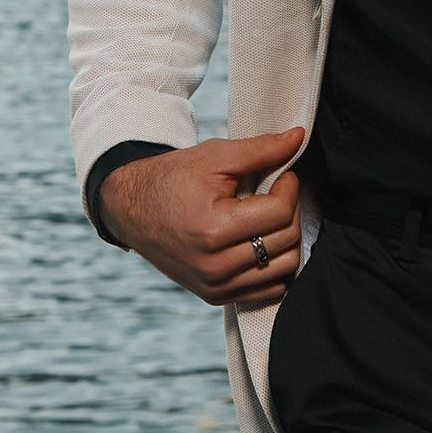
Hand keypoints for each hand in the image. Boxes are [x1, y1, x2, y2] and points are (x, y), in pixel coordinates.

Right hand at [98, 126, 305, 307]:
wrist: (132, 208)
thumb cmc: (173, 178)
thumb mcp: (215, 156)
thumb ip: (261, 149)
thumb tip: (299, 136)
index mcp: (213, 230)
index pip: (280, 212)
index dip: (289, 186)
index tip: (282, 174)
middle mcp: (215, 266)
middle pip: (286, 239)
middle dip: (289, 209)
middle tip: (274, 191)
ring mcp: (215, 286)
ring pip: (284, 267)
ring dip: (286, 238)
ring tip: (267, 216)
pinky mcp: (215, 296)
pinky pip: (269, 289)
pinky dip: (275, 265)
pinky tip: (262, 240)